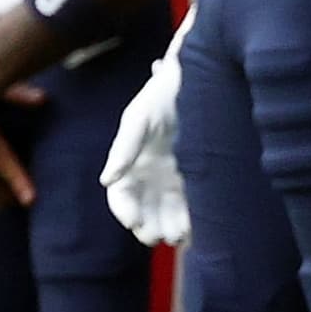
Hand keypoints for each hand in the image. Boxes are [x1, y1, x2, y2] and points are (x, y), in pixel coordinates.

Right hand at [100, 51, 186, 246]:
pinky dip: (195, 219)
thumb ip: (124, 148)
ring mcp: (176, 176)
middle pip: (144, 208)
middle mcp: (151, 172)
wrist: (205, 74)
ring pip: (169, 211)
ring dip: (171, 227)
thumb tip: (106, 181)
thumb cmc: (165, 93)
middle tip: (158, 237)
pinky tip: (201, 228)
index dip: (124, 210)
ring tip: (180, 237)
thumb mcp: (141, 117)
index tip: (133, 222)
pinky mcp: (201, 176)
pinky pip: (195, 205)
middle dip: (148, 226)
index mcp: (130, 160)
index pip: (121, 194)